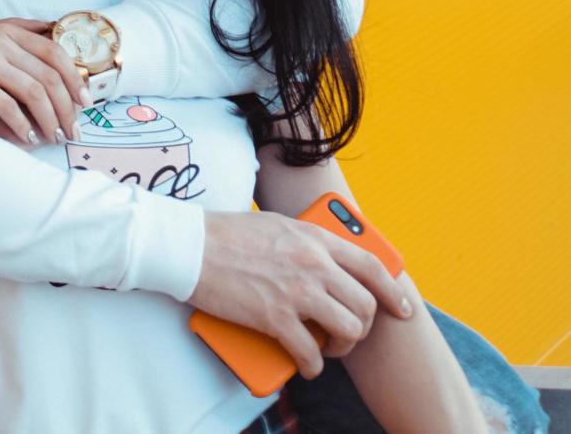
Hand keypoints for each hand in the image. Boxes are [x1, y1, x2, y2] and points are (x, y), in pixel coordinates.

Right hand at [0, 18, 88, 145]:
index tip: (84, 103)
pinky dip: (22, 125)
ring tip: (55, 138)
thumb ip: (18, 33)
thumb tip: (55, 31)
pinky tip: (29, 137)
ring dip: (50, 119)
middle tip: (73, 131)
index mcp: (8, 29)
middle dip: (67, 107)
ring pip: (33, 92)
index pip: (56, 52)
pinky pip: (7, 106)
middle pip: (49, 75)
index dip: (75, 79)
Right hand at [189, 211, 413, 378]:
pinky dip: (312, 366)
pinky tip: (306, 366)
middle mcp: (314, 265)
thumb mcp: (279, 226)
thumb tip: (324, 263)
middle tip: (347, 334)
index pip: (372, 267)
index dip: (393, 292)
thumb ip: (307, 243)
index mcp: (316, 239)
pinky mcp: (274, 318)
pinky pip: (309, 352)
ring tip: (327, 349)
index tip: (402, 309)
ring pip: (348, 330)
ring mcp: (296, 292)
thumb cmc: (226, 234)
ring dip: (342, 346)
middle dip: (363, 326)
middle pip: (365, 304)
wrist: (189, 246)